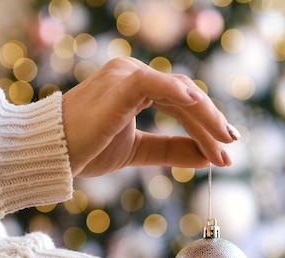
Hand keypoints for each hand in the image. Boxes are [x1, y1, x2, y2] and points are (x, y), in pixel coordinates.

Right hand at [62, 57, 239, 176]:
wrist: (53, 154)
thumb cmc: (87, 149)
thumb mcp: (139, 151)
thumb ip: (170, 149)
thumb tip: (206, 156)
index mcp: (137, 87)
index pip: (181, 105)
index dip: (205, 128)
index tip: (224, 152)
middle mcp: (134, 75)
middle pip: (186, 99)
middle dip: (211, 126)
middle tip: (231, 150)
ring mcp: (127, 75)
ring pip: (180, 93)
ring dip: (206, 119)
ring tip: (225, 143)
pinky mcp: (122, 84)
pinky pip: (158, 85)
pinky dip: (180, 95)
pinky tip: (200, 107)